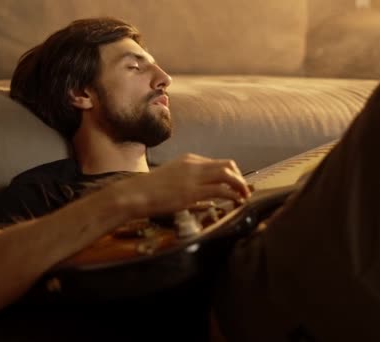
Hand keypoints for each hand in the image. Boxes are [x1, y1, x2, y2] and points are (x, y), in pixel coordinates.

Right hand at [108, 153, 250, 218]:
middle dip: (239, 178)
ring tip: (244, 197)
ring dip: (240, 186)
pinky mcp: (192, 191)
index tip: (237, 186)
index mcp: (189, 160)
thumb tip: (208, 198)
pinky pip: (220, 189)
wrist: (135, 194)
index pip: (218, 163)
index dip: (232, 174)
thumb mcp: (173, 179)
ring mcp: (193, 177)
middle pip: (228, 165)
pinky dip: (233, 195)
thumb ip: (190, 184)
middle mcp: (194, 165)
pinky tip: (236, 202)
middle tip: (244, 191)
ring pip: (228, 175)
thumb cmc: (150, 191)